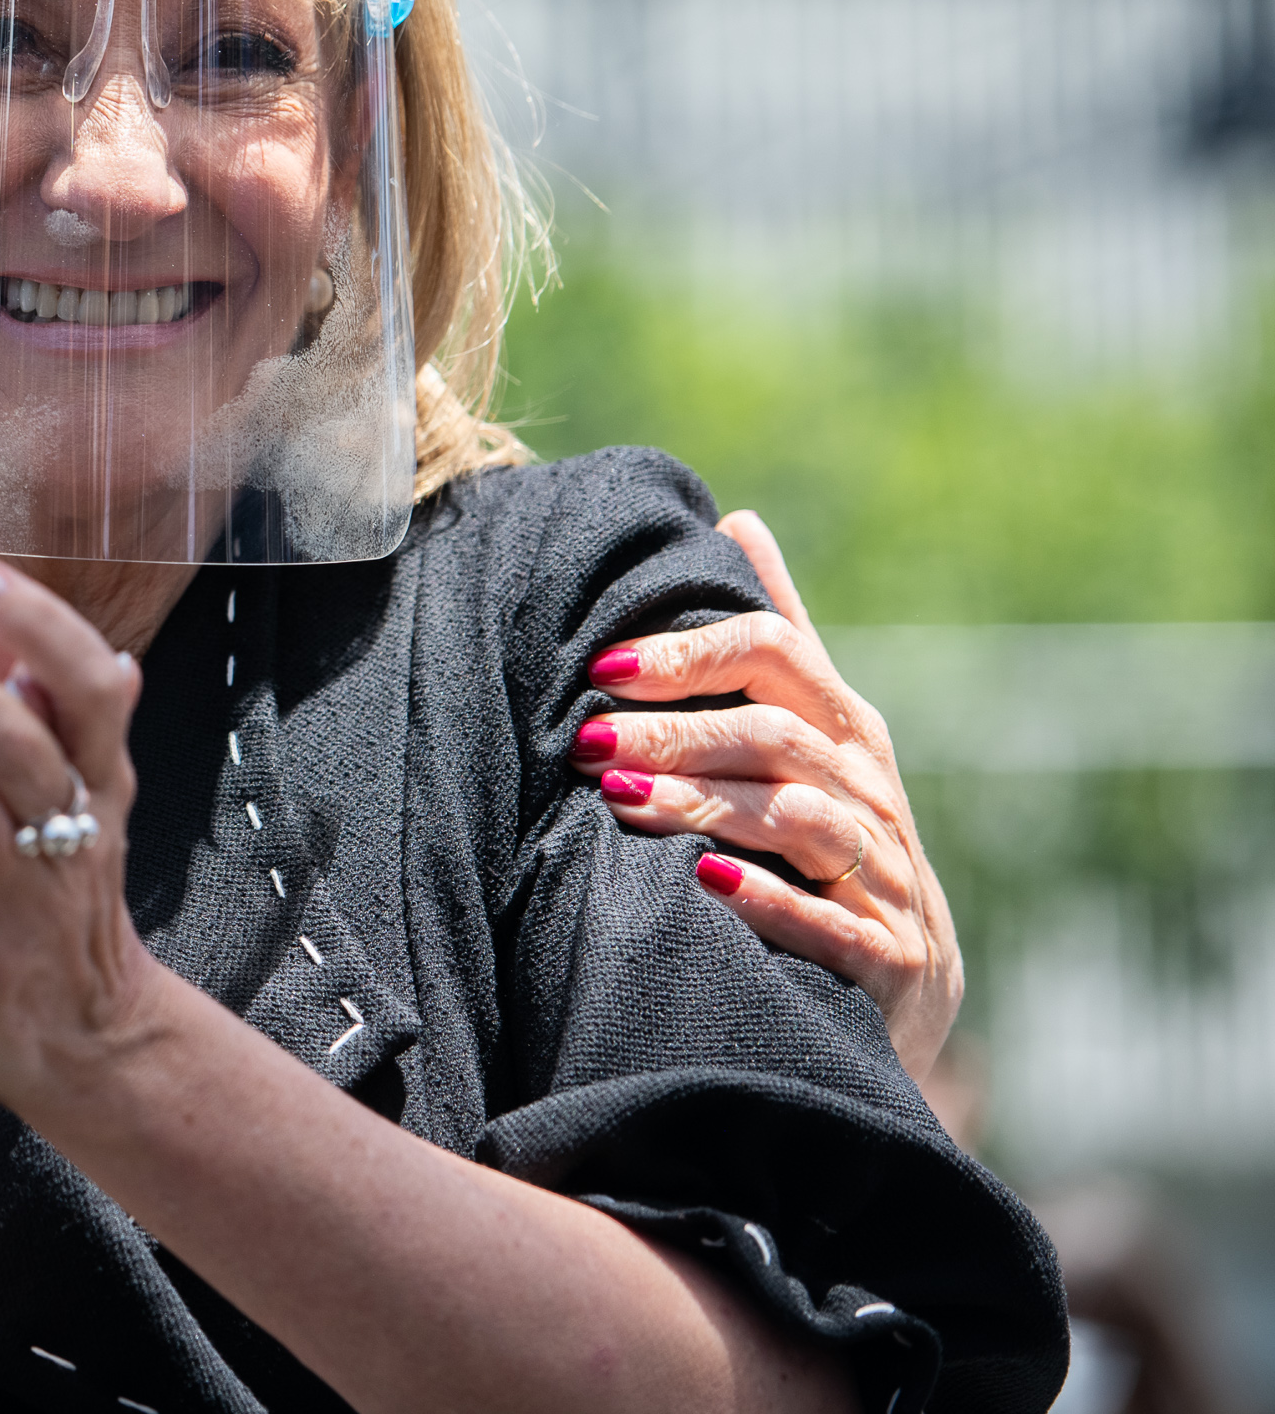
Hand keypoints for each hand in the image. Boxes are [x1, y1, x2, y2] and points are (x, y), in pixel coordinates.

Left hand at [0, 559, 164, 1125]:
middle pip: (16, 746)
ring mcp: (31, 910)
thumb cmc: (65, 896)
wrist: (89, 1043)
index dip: (41, 628)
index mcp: (100, 784)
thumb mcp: (76, 804)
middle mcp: (75, 839)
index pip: (88, 690)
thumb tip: (45, 624)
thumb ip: (49, 716)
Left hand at [579, 509, 962, 1080]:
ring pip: (798, 819)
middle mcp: (870, 789)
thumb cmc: (835, 832)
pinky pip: (831, 922)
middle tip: (588, 743)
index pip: (774, 651)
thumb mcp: (813, 728)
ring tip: (621, 802)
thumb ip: (776, 633)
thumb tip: (738, 517)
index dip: (690, 651)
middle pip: (773, 735)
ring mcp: (887, 873)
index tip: (603, 665)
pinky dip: (768, 900)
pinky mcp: (889, 956)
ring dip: (703, 806)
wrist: (909, 981)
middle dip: (676, 734)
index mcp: (844, 726)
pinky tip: (702, 883)